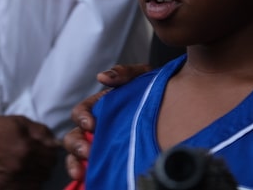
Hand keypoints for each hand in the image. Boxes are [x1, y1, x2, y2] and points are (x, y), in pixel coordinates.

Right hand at [0, 114, 59, 189]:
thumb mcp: (19, 122)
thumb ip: (41, 132)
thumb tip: (56, 142)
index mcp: (26, 148)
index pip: (52, 157)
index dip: (52, 153)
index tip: (47, 151)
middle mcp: (20, 166)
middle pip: (46, 171)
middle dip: (46, 164)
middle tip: (39, 158)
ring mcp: (11, 179)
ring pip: (38, 182)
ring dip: (38, 175)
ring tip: (30, 166)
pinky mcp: (2, 188)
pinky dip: (28, 184)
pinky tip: (23, 175)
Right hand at [63, 63, 151, 179]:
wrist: (177, 106)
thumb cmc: (154, 89)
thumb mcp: (141, 76)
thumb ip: (124, 73)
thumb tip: (102, 77)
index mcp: (100, 107)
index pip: (81, 112)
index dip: (82, 117)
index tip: (91, 125)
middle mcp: (98, 128)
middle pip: (74, 136)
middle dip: (76, 145)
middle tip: (86, 152)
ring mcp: (104, 145)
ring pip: (78, 156)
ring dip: (75, 163)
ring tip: (83, 172)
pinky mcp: (111, 160)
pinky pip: (94, 170)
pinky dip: (88, 176)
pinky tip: (91, 179)